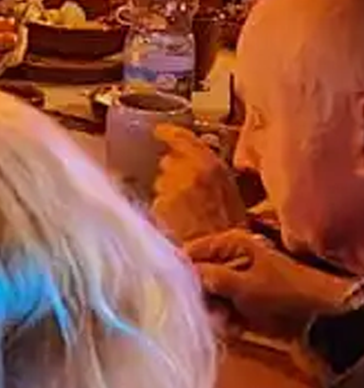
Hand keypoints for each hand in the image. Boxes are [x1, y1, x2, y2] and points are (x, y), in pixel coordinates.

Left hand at [151, 128, 248, 245]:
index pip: (181, 138)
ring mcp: (169, 190)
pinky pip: (156, 202)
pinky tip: (177, 221)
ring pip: (160, 183)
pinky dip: (163, 209)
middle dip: (173, 173)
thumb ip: (210, 170)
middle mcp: (185, 172)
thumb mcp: (230, 190)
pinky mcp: (158, 208)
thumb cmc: (232, 226)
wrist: (223, 255)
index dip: (168, 133)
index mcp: (209, 164)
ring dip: (168, 192)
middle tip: (188, 192)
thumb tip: (192, 160)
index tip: (160, 132)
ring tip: (186, 211)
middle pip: (167, 162)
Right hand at [186, 228, 355, 340]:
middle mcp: (230, 260)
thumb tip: (177, 274)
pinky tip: (233, 329)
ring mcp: (237, 284)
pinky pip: (222, 313)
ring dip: (211, 313)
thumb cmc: (285, 294)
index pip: (190, 252)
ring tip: (223, 322)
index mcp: (231, 245)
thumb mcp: (244, 285)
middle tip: (203, 312)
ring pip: (207, 298)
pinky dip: (224, 323)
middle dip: (197, 297)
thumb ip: (209, 278)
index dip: (177, 271)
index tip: (166, 290)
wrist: (322, 320)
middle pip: (196, 277)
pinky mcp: (244, 306)